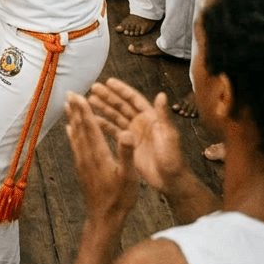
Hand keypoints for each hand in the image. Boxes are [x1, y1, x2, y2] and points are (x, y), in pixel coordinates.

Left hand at [64, 91, 136, 224]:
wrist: (104, 217)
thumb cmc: (120, 198)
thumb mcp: (129, 177)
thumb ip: (126, 154)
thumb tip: (126, 132)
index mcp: (99, 154)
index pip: (90, 127)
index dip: (84, 111)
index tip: (78, 95)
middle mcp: (87, 155)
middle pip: (80, 128)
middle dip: (76, 110)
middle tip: (70, 93)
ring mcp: (82, 162)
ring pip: (75, 135)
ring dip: (72, 119)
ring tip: (68, 106)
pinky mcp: (81, 168)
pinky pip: (75, 146)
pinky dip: (72, 134)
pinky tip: (70, 129)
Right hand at [86, 78, 187, 195]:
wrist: (170, 181)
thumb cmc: (173, 158)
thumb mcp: (169, 135)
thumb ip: (163, 115)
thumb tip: (162, 94)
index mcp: (152, 118)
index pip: (134, 99)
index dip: (121, 90)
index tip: (108, 81)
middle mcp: (142, 122)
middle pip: (122, 106)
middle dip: (108, 96)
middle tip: (93, 88)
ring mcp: (134, 133)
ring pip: (116, 117)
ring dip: (103, 108)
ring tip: (89, 100)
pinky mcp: (129, 144)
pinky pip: (113, 131)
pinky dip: (103, 125)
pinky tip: (92, 120)